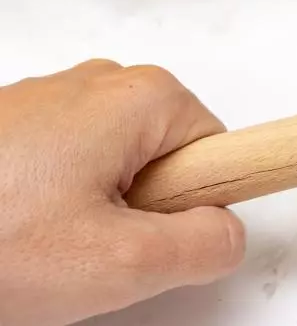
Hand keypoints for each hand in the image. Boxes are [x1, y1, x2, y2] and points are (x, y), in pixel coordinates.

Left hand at [0, 61, 245, 325]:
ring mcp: (56, 99)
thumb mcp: (121, 264)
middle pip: (172, 160)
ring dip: (101, 212)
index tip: (165, 239)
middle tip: (96, 249)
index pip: (224, 150)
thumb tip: (226, 233)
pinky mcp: (20, 122)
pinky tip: (21, 232)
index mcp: (143, 97)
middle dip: (147, 213)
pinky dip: (60, 202)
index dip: (201, 206)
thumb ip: (205, 246)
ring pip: (121, 167)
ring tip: (47, 244)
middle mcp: (103, 83)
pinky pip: (76, 166)